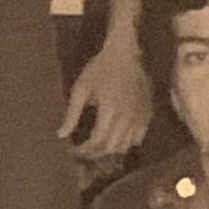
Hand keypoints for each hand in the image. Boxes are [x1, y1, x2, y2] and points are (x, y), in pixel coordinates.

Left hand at [59, 36, 151, 159]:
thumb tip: (61, 135)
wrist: (126, 54)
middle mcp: (128, 116)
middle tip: (82, 153)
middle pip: (111, 147)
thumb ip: (72, 114)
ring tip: (96, 149)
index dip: (84, 150)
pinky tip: (114, 140)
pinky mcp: (148, 115)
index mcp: (110, 109)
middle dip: (94, 154)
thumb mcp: (81, 88)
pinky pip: (138, 138)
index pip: (97, 140)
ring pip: (125, 146)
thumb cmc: (100, 68)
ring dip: (109, 151)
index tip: (73, 151)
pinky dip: (125, 144)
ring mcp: (140, 117)